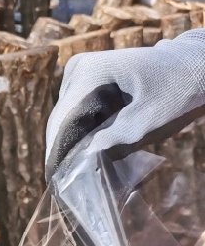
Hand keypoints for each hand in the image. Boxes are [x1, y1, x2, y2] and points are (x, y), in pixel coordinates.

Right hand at [45, 30, 204, 181]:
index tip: (55, 178)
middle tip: (66, 180)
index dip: (58, 150)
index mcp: (90, 73)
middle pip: (62, 118)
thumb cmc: (177, 89)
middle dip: (65, 147)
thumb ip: (115, 139)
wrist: (193, 65)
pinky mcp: (86, 80)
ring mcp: (80, 73)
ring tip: (76, 169)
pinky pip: (78, 111)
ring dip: (74, 141)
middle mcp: (78, 70)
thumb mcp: (149, 119)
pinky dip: (84, 130)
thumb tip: (83, 159)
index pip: (63, 118)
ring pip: (68, 117)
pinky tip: (87, 150)